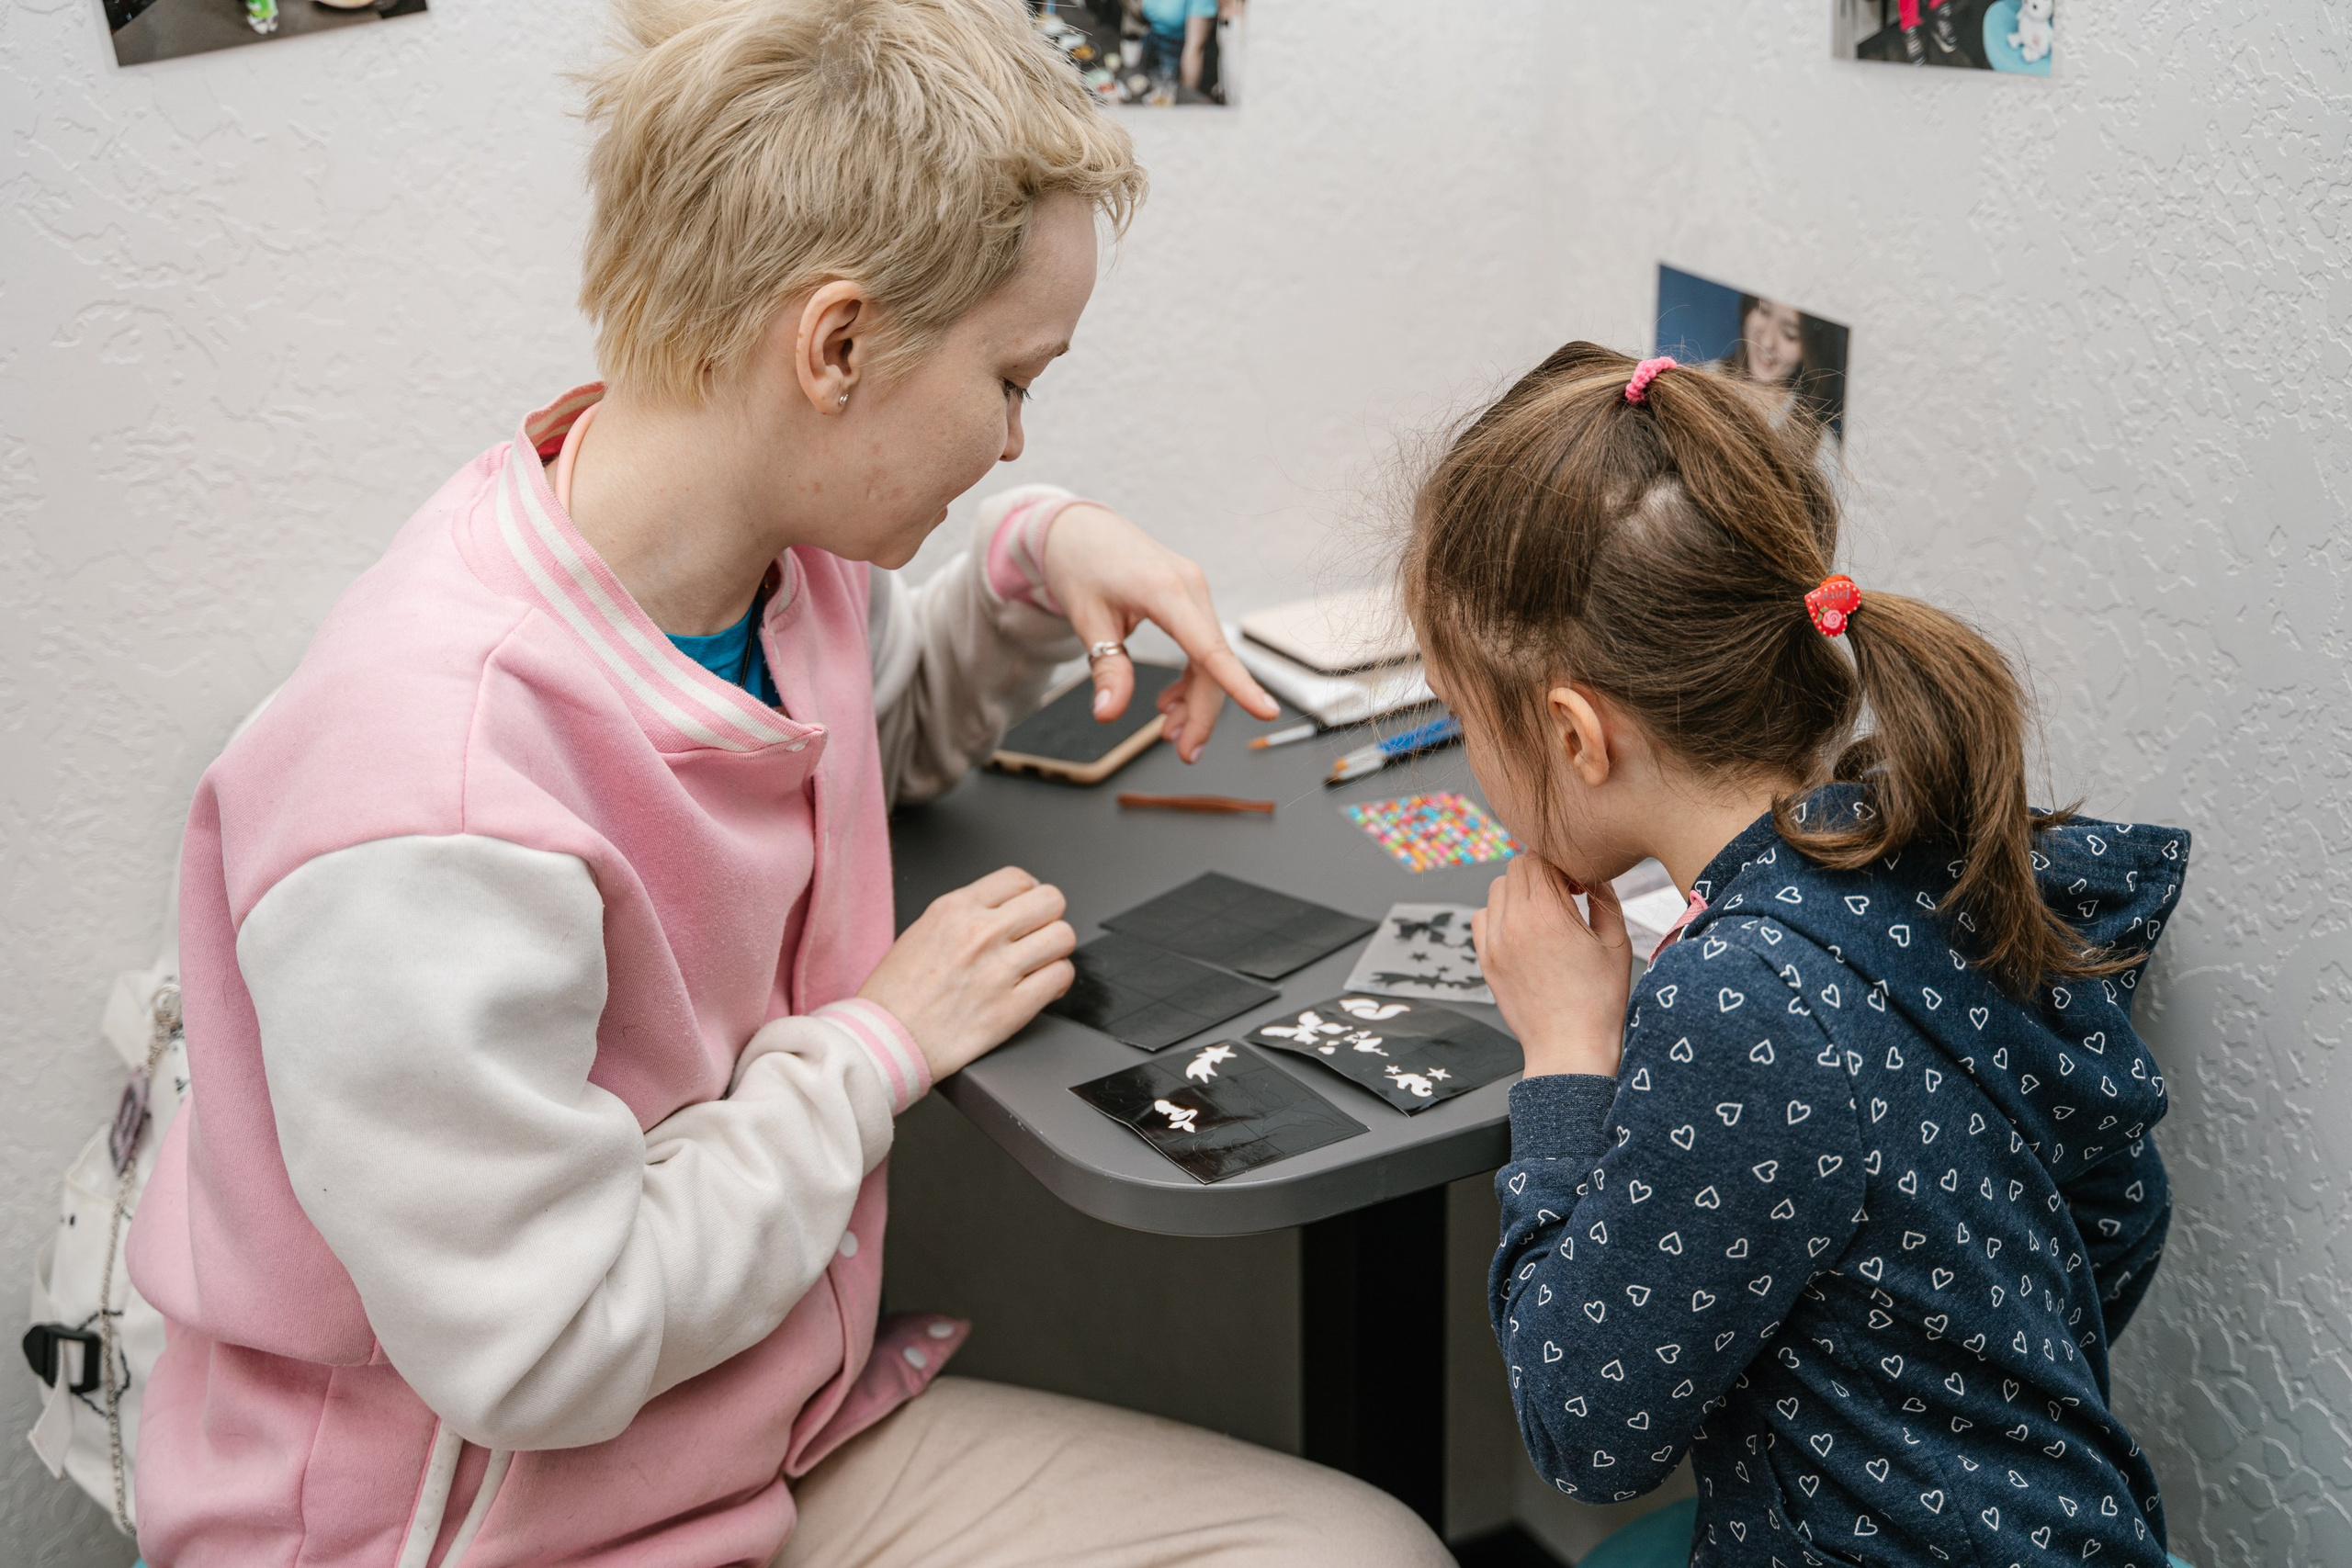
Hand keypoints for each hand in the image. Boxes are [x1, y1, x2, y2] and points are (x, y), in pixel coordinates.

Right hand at [858, 867, 1075, 1081]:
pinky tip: (1041, 989)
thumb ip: (965, 916)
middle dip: (1048, 919)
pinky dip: (1057, 982)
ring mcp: (999, 970)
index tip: (1025, 912)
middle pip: (1051, 901)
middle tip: (1036, 937)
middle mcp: (980, 933)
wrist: (882, 1042)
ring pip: (1063, 937)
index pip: (1018, 879)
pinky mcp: (1012, 1008)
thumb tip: (1002, 913)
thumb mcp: (922, 931)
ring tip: (1039, 965)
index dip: (1028, 896)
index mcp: (955, 909)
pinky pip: (1060, 976)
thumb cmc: (893, 995)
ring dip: (1055, 951)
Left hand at [1042, 503, 1279, 763]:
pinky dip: (1190, 679)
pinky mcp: (1188, 598)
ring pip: (1209, 659)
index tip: (1264, 711)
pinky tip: (1169, 702)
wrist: (1078, 527)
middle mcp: (1190, 587)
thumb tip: (1108, 714)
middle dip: (1202, 713)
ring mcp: (1193, 591)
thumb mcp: (1087, 620)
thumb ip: (1106, 668)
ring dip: (1196, 700)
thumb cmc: (1080, 564)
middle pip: (1212, 664)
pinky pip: (1201, 646)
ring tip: (1170, 733)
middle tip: (1184, 753)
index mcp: (1165, 590)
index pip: (1209, 648)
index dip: (1238, 684)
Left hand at [1472, 856, 1633, 1078]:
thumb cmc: (1598, 1000)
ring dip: (1520, 890)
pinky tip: (1523, 930)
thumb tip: (1594, 874)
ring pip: (1497, 889)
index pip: (1540, 857)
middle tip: (1564, 895)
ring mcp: (1495, 942)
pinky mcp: (1486, 960)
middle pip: (1517, 867)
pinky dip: (1500, 914)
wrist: (1569, 1047)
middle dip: (1542, 872)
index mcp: (1548, 914)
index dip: (1562, 863)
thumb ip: (1605, 898)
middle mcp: (1515, 923)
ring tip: (1544, 913)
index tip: (1578, 884)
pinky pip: (1482, 917)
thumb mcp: (1616, 944)